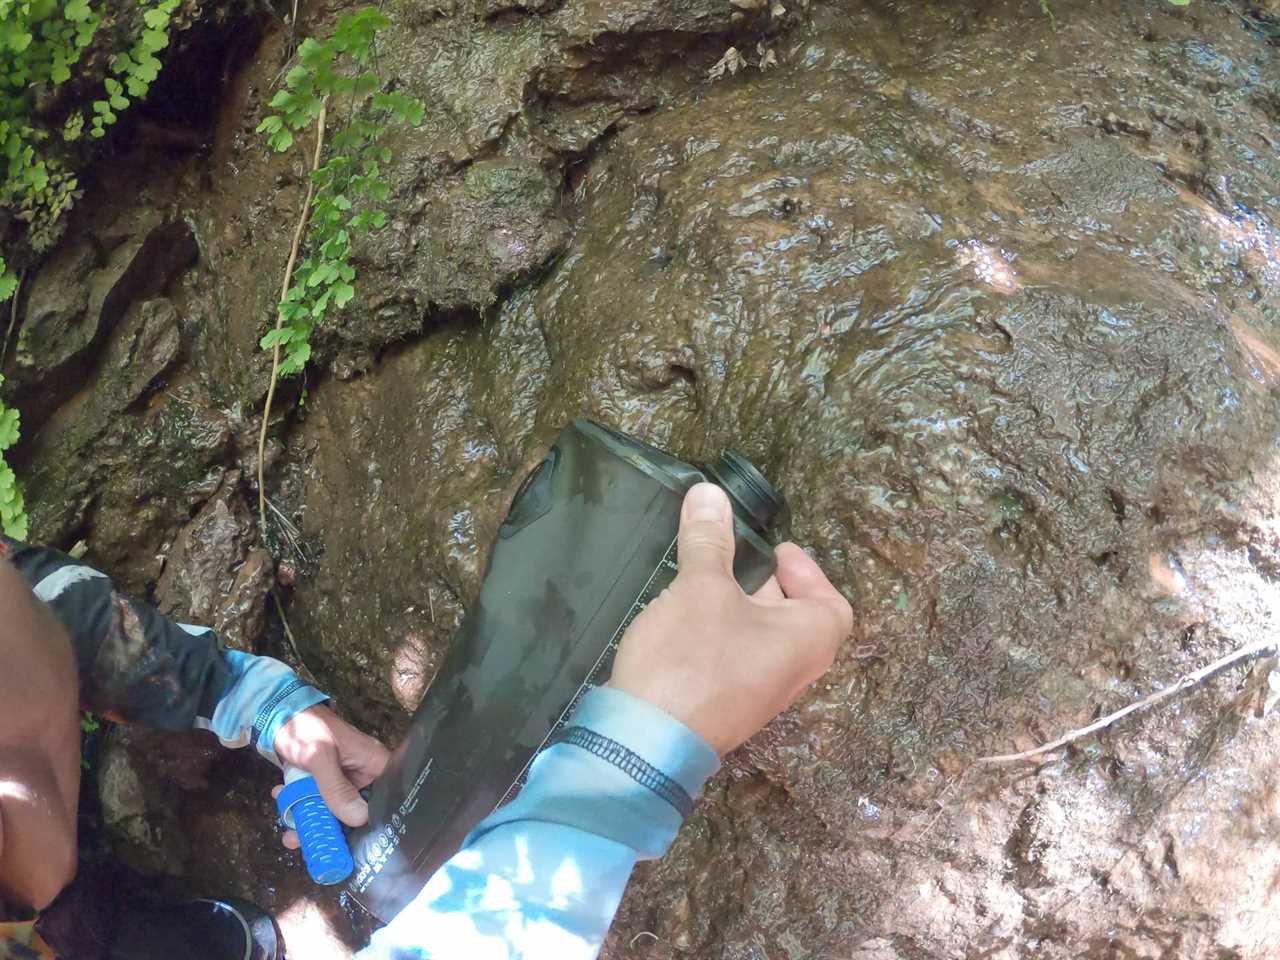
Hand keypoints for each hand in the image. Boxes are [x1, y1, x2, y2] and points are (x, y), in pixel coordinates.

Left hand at [272, 704, 389, 848]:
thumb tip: (360, 819)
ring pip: (334, 812)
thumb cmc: (304, 728)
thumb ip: (337, 788)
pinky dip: (300, 808)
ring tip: (289, 830)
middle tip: (308, 842)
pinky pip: (318, 803)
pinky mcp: (324, 782)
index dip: (373, 824)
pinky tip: (282, 798)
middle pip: (358, 812)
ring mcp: (342, 779)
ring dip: (310, 821)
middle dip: (332, 829)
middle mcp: (362, 774)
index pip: (386, 799)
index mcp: (373, 762)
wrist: (274, 712)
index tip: (352, 845)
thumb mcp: (319, 756)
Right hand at [608, 483, 852, 754]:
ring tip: (705, 581)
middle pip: (795, 619)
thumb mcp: (701, 587)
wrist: (647, 741)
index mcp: (807, 641)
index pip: (830, 602)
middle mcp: (793, 671)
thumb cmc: (692, 658)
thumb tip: (710, 494)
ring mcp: (759, 693)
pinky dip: (719, 634)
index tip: (778, 551)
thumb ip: (709, 540)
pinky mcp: (724, 705)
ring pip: (760, 640)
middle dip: (767, 585)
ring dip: (738, 609)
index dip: (808, 572)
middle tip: (737, 558)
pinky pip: (734, 660)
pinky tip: (683, 619)